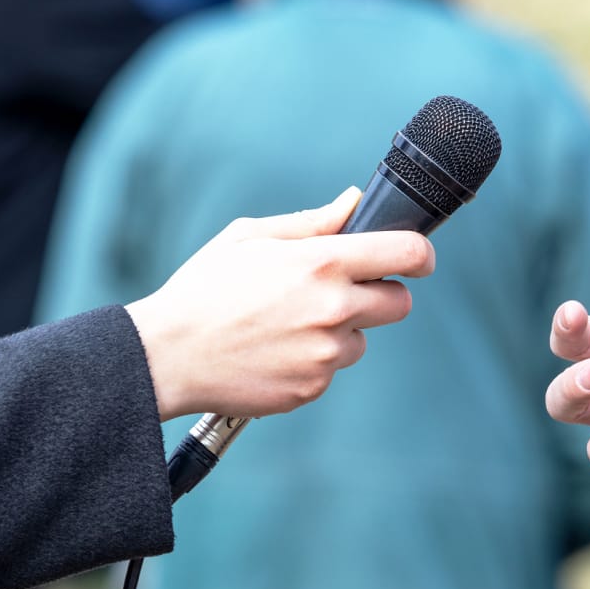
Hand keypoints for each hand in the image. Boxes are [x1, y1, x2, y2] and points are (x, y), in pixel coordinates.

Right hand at [125, 188, 434, 420]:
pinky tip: (274, 351)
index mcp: (322, 263)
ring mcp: (326, 354)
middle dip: (381, 296)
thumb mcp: (251, 238)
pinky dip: (313, 361)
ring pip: (362, 340)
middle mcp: (333, 310)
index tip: (419, 259)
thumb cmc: (205, 289)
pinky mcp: (313, 387)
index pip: (406, 254)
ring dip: (340, 332)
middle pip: (399, 304)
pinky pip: (332, 370)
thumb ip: (312, 222)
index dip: (421, 255)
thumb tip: (354, 201)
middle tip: (344, 293)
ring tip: (287, 326)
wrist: (168, 355)